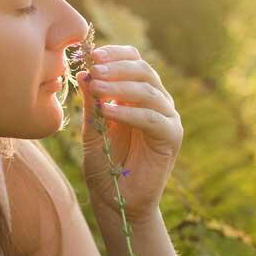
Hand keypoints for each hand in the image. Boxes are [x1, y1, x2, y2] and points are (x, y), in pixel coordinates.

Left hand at [75, 45, 182, 222]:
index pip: (134, 61)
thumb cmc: (104, 166)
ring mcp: (167, 119)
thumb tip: (84, 72)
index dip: (116, 54)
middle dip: (117, 67)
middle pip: (144, 71)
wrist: (117, 201)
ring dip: (121, 86)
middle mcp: (157, 102)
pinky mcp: (171, 137)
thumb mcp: (93, 129)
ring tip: (97, 87)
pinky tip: (109, 110)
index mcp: (138, 95)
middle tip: (95, 67)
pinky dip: (130, 112)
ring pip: (149, 91)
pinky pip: (152, 118)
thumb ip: (92, 103)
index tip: (92, 54)